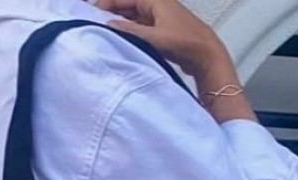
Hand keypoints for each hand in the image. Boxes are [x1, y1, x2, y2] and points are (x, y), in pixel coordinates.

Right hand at [92, 0, 227, 75]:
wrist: (207, 56)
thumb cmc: (184, 43)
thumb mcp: (153, 37)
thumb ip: (129, 31)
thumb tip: (109, 25)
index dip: (105, 4)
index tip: (90, 14)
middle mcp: (155, 5)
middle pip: (126, 5)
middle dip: (110, 13)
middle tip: (94, 25)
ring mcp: (159, 18)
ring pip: (132, 18)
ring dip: (119, 24)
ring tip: (104, 34)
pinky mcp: (161, 32)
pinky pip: (139, 29)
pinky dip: (129, 33)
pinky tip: (121, 42)